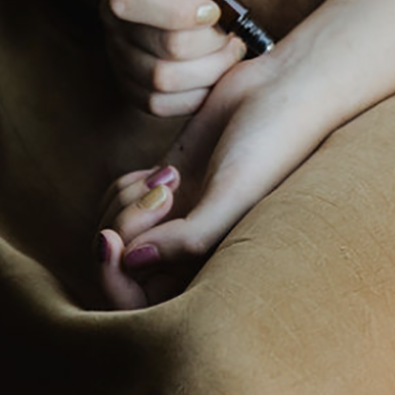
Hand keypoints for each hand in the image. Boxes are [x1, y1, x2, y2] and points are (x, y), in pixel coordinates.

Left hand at [93, 53, 331, 308]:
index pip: (140, 303)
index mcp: (212, 270)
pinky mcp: (167, 185)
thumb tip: (128, 260)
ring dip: (124, 202)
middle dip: (122, 228)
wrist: (282, 91)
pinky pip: (122, 201)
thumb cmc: (272, 146)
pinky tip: (161, 171)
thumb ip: (186, 240)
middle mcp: (190, 251)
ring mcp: (176, 218)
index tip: (112, 238)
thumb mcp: (234, 197)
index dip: (113, 277)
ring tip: (166, 179)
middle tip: (159, 195)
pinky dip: (126, 185)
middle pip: (120, 266)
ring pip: (118, 231)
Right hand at [99, 0, 246, 117]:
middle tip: (234, 32)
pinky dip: (197, 94)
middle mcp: (113, 21)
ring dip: (210, 71)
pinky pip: (162, 106)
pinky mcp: (132, 88)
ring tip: (229, 50)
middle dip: (211, 43)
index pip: (131, 1)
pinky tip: (214, 71)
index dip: (178, 11)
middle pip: (162, 49)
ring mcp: (119, 58)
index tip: (214, 8)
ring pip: (164, 83)